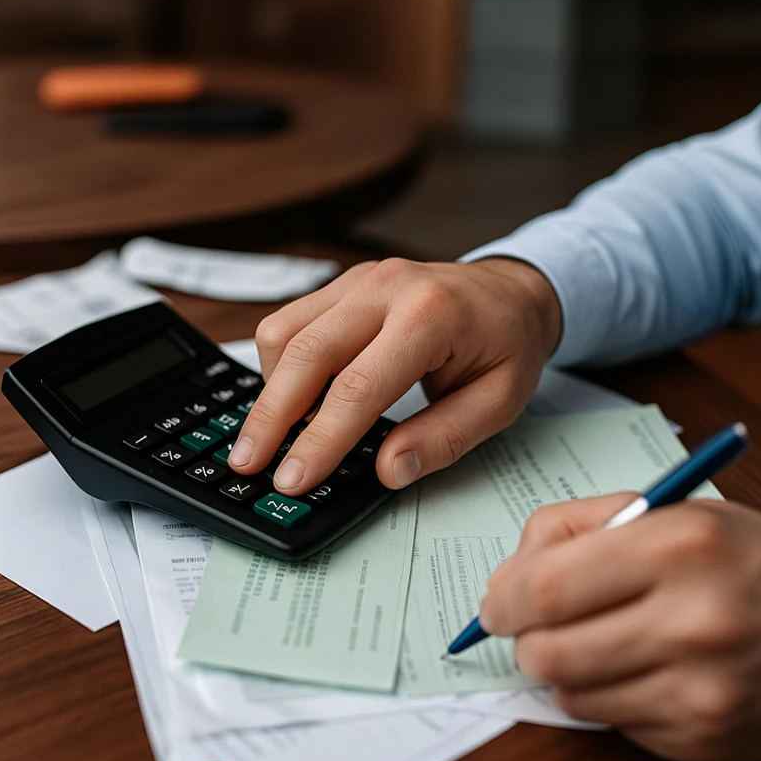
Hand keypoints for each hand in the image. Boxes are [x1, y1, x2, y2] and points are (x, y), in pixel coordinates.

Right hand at [229, 257, 560, 493]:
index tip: (293, 479)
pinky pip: (292, 321)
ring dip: (271, 388)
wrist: (510, 291)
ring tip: (275, 436)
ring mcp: (359, 280)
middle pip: (305, 353)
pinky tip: (295, 398)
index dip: (320, 440)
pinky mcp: (344, 285)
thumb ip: (444, 437)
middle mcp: (386, 287)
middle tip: (250, 463)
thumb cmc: (508, 344)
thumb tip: (389, 469)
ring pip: (284, 331)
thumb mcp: (499, 401)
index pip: (358, 387)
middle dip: (271, 416)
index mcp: (430, 315)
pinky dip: (281, 364)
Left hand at [480, 494, 760, 760]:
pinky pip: (609, 721)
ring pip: (569, 693)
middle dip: (522, 637)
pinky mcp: (705, 740)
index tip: (495, 603)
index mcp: (677, 547)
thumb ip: (570, 527)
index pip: (546, 588)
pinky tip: (635, 666)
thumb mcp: (661, 510)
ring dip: (562, 667)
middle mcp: (694, 622)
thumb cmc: (736, 557)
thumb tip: (504, 581)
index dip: (503, 599)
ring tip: (593, 638)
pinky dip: (603, 693)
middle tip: (532, 623)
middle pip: (548, 652)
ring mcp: (704, 691)